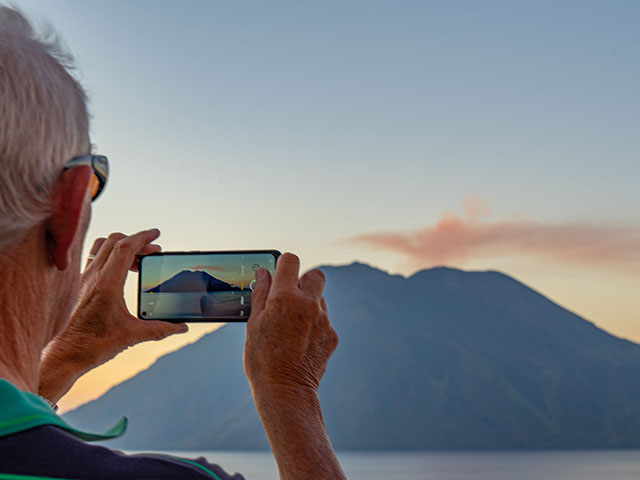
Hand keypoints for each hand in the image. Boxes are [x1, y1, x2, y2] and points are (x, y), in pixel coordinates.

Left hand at [39, 229, 187, 402]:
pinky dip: (111, 255)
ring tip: (138, 260)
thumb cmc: (94, 344)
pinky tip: (121, 271)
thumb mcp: (132, 336)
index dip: (143, 237)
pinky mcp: (80, 284)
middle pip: (114, 241)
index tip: (157, 234)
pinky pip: (95, 257)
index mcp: (107, 284)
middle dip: (137, 241)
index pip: (125, 247)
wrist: (67, 354)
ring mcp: (84, 278)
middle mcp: (93, 276)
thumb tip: (181, 327)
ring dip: (122, 246)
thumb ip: (160, 329)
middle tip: (153, 252)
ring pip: (102, 246)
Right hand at [243, 253, 345, 479]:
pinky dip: (315, 325)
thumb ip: (260, 294)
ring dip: (309, 304)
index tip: (279, 273)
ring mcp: (324, 320)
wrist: (285, 391)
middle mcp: (309, 303)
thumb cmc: (262, 358)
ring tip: (291, 326)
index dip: (283, 264)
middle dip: (303, 280)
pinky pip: (324, 320)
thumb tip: (263, 273)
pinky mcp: (332, 335)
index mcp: (285, 296)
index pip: (290, 261)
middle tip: (289, 296)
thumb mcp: (253, 323)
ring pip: (320, 299)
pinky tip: (301, 342)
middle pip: (315, 275)